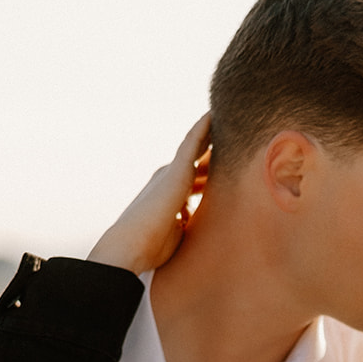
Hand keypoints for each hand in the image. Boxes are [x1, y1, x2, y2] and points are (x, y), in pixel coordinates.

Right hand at [88, 114, 210, 273]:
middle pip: (196, 159)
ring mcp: (173, 172)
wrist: (131, 245)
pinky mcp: (177, 171)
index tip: (223, 166)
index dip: (207, 171)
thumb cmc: (151, 246)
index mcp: (171, 195)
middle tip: (231, 136)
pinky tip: (214, 115)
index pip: (193, 178)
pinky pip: (193, 143)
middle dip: (211, 149)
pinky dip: (203, 128)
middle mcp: (170, 178)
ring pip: (195, 147)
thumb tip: (194, 221)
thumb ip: (187, 222)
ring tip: (225, 117)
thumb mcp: (177, 232)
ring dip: (209, 132)